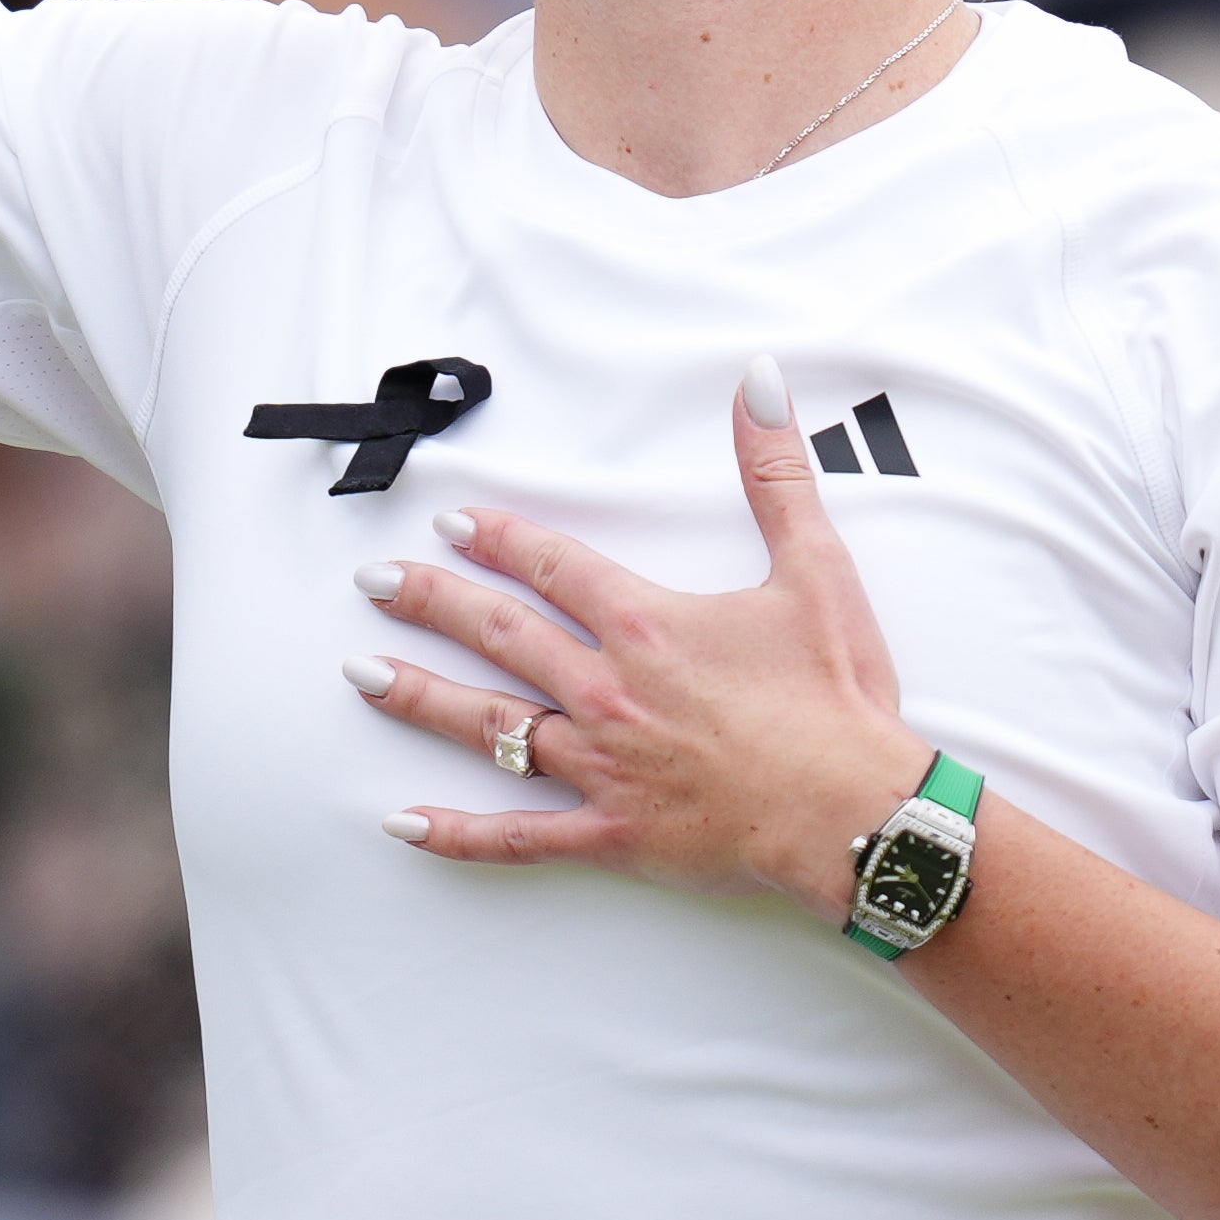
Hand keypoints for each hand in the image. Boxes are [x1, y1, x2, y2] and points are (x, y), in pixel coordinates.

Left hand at [347, 359, 930, 915]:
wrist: (856, 811)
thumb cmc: (837, 698)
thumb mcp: (815, 571)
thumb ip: (776, 474)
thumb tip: (759, 383)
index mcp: (646, 625)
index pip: (552, 566)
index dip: (500, 540)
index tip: (454, 524)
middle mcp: (606, 690)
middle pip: (499, 635)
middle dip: (431, 604)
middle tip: (377, 585)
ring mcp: (600, 766)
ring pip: (489, 726)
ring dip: (421, 697)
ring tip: (363, 677)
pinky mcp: (611, 833)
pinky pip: (518, 835)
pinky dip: (458, 833)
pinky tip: (403, 824)